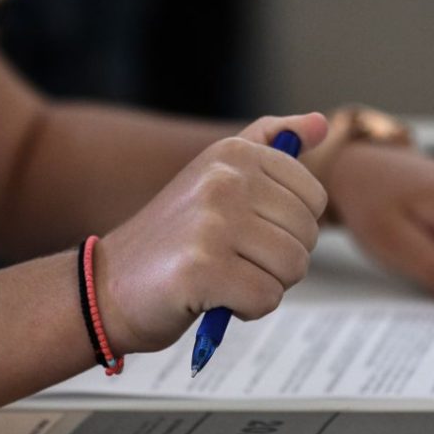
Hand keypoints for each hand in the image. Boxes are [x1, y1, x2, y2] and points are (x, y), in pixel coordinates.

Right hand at [95, 114, 328, 353]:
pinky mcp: (202, 270)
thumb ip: (268, 144)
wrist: (109, 285)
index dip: (289, 228)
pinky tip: (213, 297)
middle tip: (232, 260)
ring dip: (264, 286)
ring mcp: (211, 223)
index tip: (248, 232)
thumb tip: (323, 123)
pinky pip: (267, 299)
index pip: (314, 198)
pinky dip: (246, 310)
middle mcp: (223, 180)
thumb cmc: (173, 238)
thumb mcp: (215, 175)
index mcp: (233, 153)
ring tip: (224, 278)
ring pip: (293, 268)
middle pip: (307, 236)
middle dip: (279, 261)